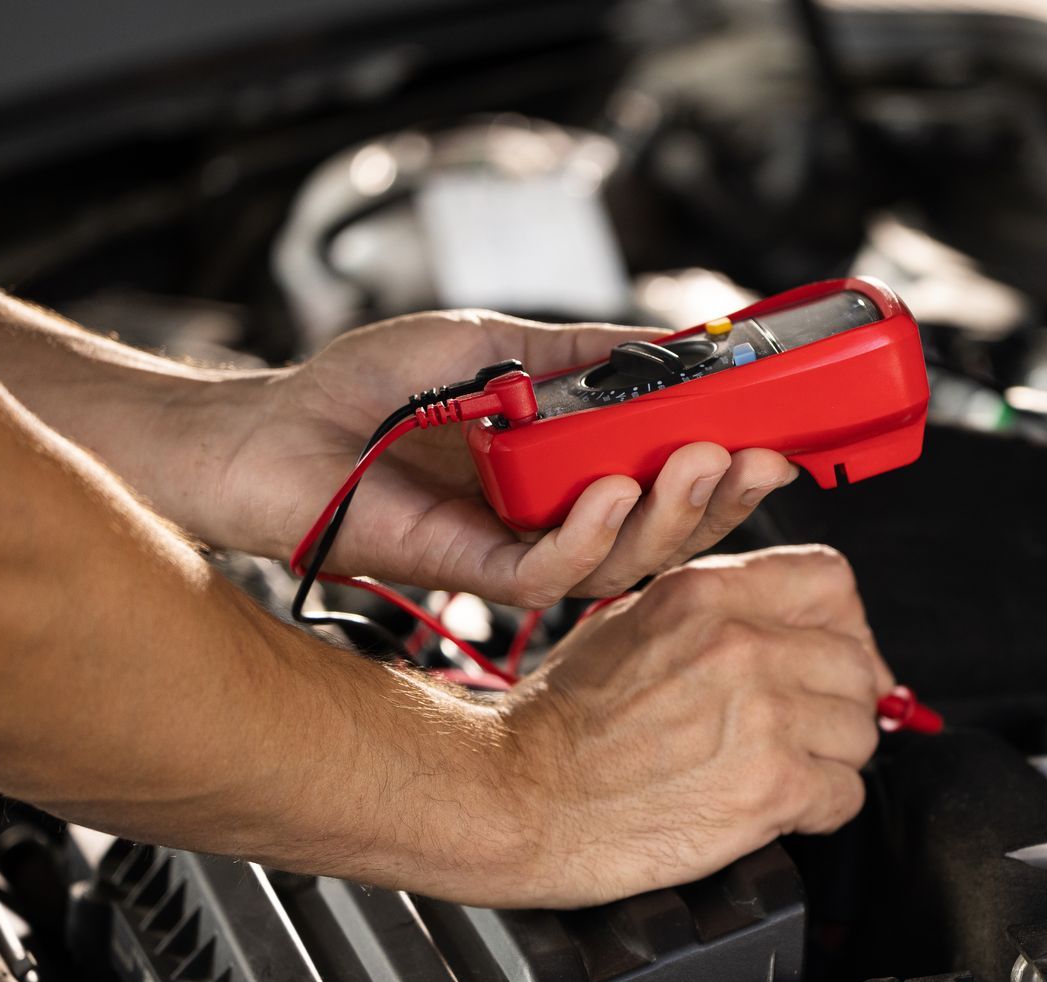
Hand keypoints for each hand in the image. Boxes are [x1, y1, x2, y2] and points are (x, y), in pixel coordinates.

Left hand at [208, 310, 798, 605]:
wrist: (271, 432)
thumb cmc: (361, 387)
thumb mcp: (490, 343)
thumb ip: (578, 352)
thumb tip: (666, 344)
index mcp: (567, 464)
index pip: (667, 477)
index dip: (726, 463)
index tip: (775, 433)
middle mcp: (553, 515)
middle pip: (665, 529)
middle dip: (721, 498)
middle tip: (759, 459)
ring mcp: (518, 548)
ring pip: (624, 561)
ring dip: (671, 515)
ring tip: (700, 463)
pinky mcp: (476, 573)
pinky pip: (552, 574)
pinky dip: (589, 535)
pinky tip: (610, 492)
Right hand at [479, 546, 893, 907]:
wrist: (517, 796)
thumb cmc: (562, 721)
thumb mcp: (634, 622)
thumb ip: (719, 612)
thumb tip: (795, 631)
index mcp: (708, 593)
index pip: (832, 581)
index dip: (842, 624)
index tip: (830, 657)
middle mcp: (743, 645)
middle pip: (858, 663)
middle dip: (840, 701)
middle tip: (807, 728)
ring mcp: (763, 716)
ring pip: (861, 732)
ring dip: (832, 757)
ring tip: (781, 769)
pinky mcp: (771, 788)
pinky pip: (846, 795)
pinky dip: (821, 809)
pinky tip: (779, 808)